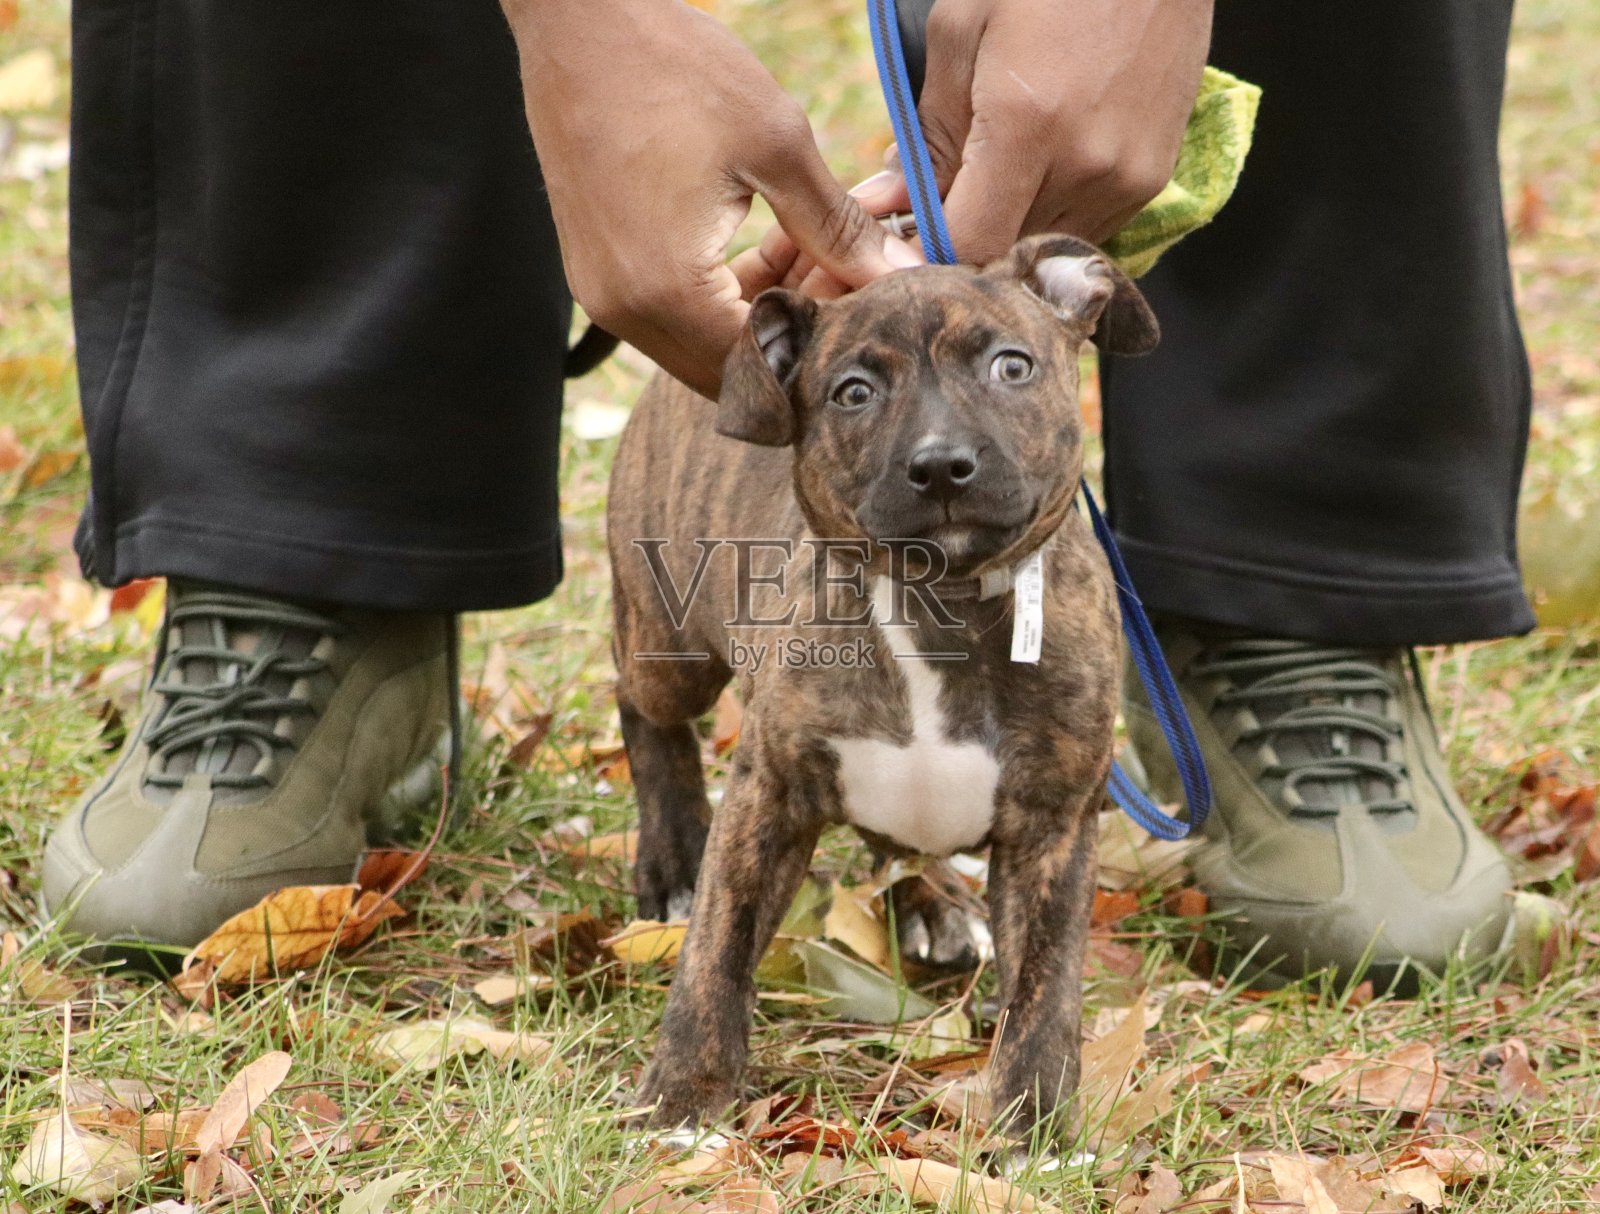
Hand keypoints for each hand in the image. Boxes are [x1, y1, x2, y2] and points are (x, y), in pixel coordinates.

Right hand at [501, 0, 922, 396]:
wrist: (578, 22)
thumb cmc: (673, 69)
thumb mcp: (776, 146)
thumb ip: (838, 227)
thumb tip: (899, 274)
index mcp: (666, 290)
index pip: (762, 363)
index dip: (823, 341)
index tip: (867, 298)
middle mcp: (625, 311)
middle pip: (732, 369)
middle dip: (796, 334)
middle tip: (846, 277)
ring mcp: (606, 296)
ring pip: (705, 345)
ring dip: (765, 313)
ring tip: (814, 250)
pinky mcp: (601, 272)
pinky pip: (676, 314)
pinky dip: (727, 295)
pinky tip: (773, 242)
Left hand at [752, 0, 1211, 292]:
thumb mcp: (960, 34)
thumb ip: (927, 134)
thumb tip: (893, 201)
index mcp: (1029, 126)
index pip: (970, 244)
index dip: (929, 254)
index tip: (903, 239)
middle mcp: (1086, 166)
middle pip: (1005, 255)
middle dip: (963, 241)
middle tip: (935, 206)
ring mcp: (1127, 178)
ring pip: (1044, 248)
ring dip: (1008, 231)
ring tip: (988, 183)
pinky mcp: (1152, 180)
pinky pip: (1085, 231)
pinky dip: (1049, 218)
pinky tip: (1034, 175)